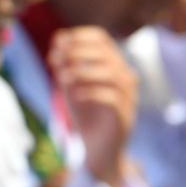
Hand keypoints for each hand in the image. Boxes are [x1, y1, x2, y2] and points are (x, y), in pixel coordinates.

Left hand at [49, 27, 137, 186]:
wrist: (97, 149)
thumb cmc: (85, 114)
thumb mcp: (70, 86)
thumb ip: (64, 64)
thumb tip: (57, 41)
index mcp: (112, 65)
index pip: (102, 39)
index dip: (80, 36)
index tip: (58, 42)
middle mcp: (125, 77)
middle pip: (106, 54)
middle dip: (78, 52)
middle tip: (56, 58)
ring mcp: (129, 97)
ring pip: (112, 74)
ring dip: (83, 72)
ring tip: (61, 78)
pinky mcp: (125, 117)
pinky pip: (112, 98)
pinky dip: (91, 92)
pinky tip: (75, 96)